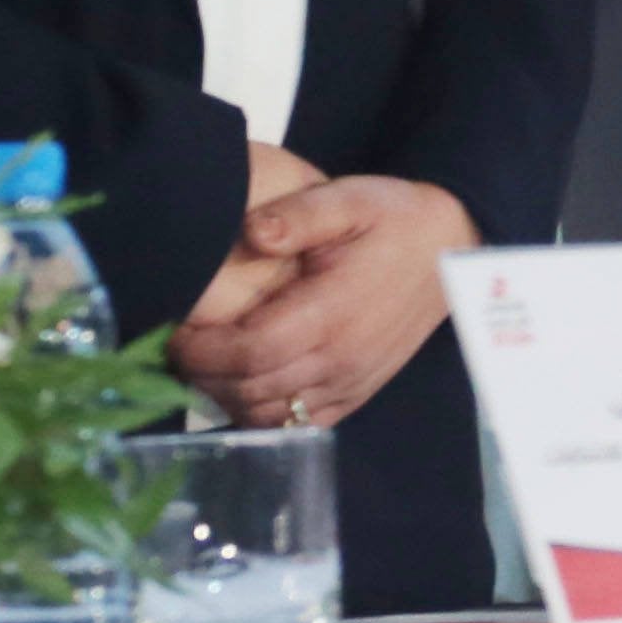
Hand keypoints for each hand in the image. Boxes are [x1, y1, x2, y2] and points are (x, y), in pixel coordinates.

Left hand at [177, 177, 479, 428]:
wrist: (447, 251)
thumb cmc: (392, 220)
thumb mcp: (349, 199)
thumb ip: (299, 214)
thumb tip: (252, 232)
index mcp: (332, 313)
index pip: (252, 353)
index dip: (204, 351)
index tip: (174, 332)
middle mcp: (341, 360)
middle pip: (253, 390)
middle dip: (204, 375)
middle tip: (175, 348)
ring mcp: (349, 383)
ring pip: (271, 415)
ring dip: (228, 398)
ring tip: (204, 365)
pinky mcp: (355, 394)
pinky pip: (298, 424)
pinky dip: (262, 414)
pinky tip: (242, 386)